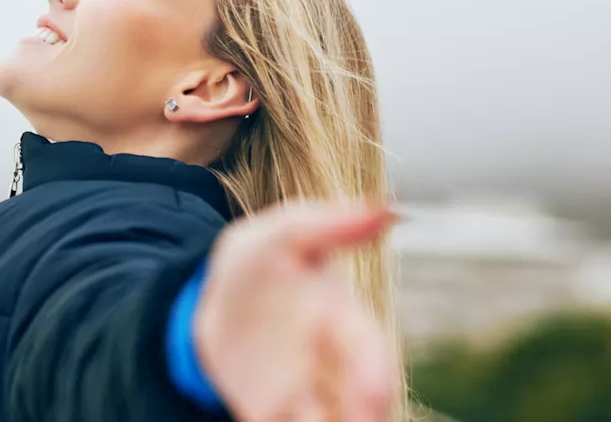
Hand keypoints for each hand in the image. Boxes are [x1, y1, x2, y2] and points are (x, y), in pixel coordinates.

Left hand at [193, 203, 398, 421]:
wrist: (221, 298)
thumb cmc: (264, 260)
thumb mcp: (281, 235)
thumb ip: (328, 223)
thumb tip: (389, 210)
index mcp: (342, 323)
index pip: (368, 356)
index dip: (372, 381)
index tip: (371, 401)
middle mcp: (330, 369)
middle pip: (355, 408)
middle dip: (357, 417)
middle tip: (356, 421)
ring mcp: (300, 396)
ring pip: (324, 420)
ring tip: (301, 420)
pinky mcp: (266, 414)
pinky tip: (268, 419)